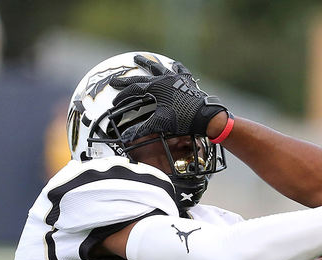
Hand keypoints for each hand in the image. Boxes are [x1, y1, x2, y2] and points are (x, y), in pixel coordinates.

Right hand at [109, 55, 227, 140]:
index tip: (115, 102)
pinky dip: (175, 67)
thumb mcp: (160, 123)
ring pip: (159, 68)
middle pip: (142, 77)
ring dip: (148, 64)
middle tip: (115, 79)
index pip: (134, 90)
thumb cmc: (183, 119)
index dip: (123, 96)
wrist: (206, 116)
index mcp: (156, 87)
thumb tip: (126, 137)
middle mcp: (165, 78)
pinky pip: (179, 70)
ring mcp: (176, 78)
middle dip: (127, 80)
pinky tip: (173, 64)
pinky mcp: (187, 81)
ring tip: (138, 58)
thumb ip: (143, 129)